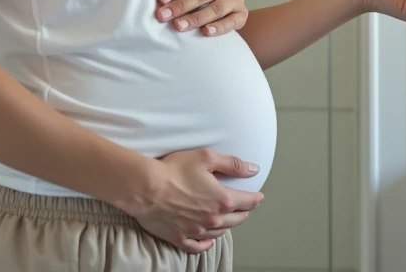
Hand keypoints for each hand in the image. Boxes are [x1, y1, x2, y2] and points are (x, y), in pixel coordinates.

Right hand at [129, 149, 264, 252]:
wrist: (145, 188)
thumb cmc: (174, 171)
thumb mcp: (206, 158)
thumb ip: (232, 164)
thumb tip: (253, 170)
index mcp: (222, 200)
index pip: (247, 202)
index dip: (255, 198)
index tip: (259, 196)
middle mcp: (213, 220)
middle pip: (236, 220)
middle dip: (243, 212)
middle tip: (245, 207)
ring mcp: (197, 231)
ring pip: (220, 233)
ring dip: (227, 226)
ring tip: (228, 220)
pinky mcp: (180, 237)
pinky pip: (198, 247)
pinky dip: (206, 244)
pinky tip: (209, 241)